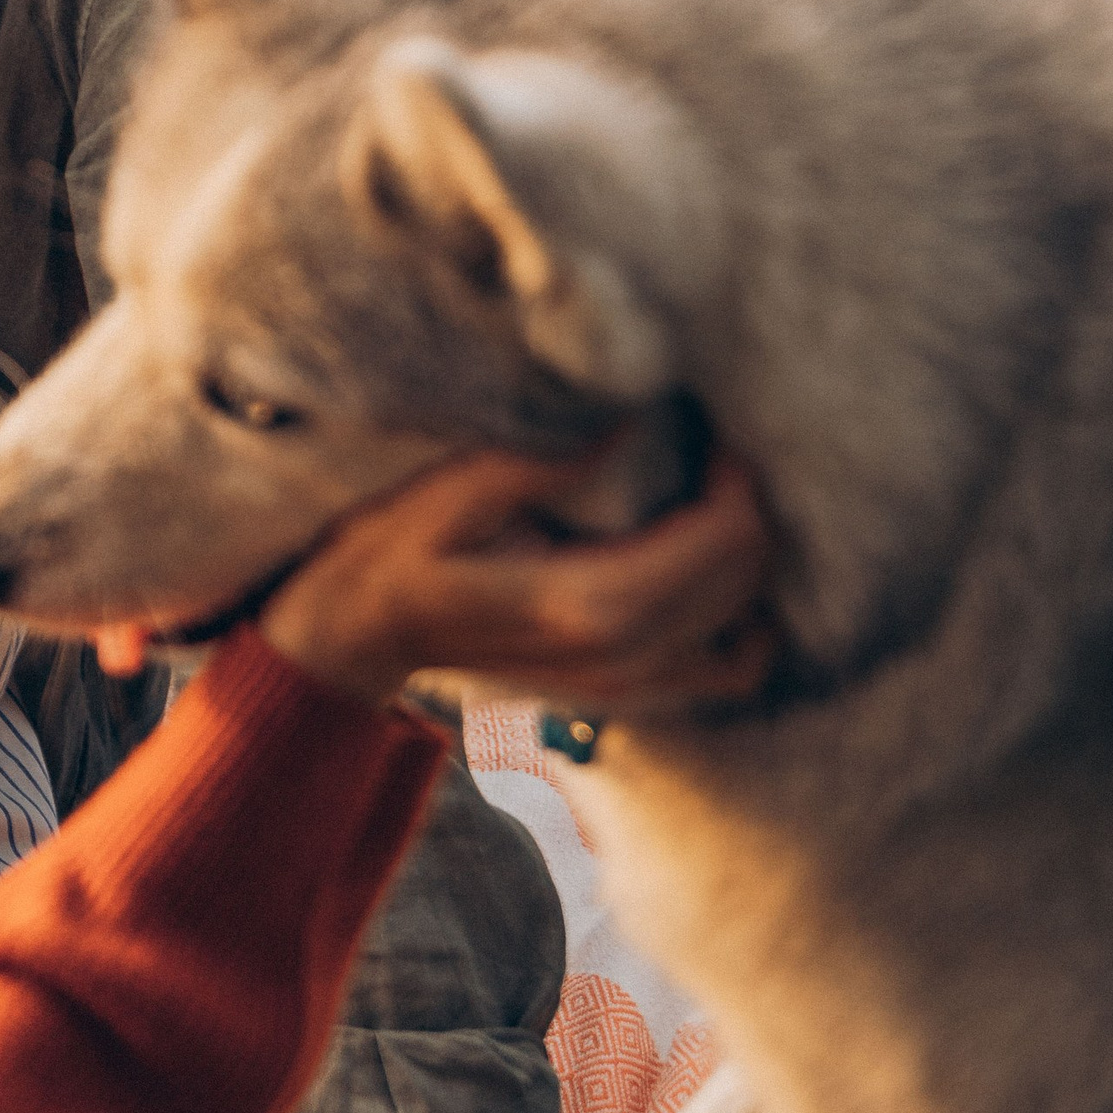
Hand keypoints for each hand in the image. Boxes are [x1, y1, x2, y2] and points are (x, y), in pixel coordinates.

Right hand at [247, 447, 771, 716]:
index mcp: (589, 602)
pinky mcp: (624, 692)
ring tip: (712, 502)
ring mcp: (626, 684)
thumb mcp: (467, 484)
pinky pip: (725, 670)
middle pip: (745, 576)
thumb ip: (561, 459)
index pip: (722, 538)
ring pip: (747, 623)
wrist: (363, 633)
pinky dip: (743, 623)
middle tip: (709, 451)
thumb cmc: (401, 549)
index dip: (736, 475)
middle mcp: (623, 654)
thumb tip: (641, 419)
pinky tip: (716, 574)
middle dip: (747, 506)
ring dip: (749, 559)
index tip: (708, 430)